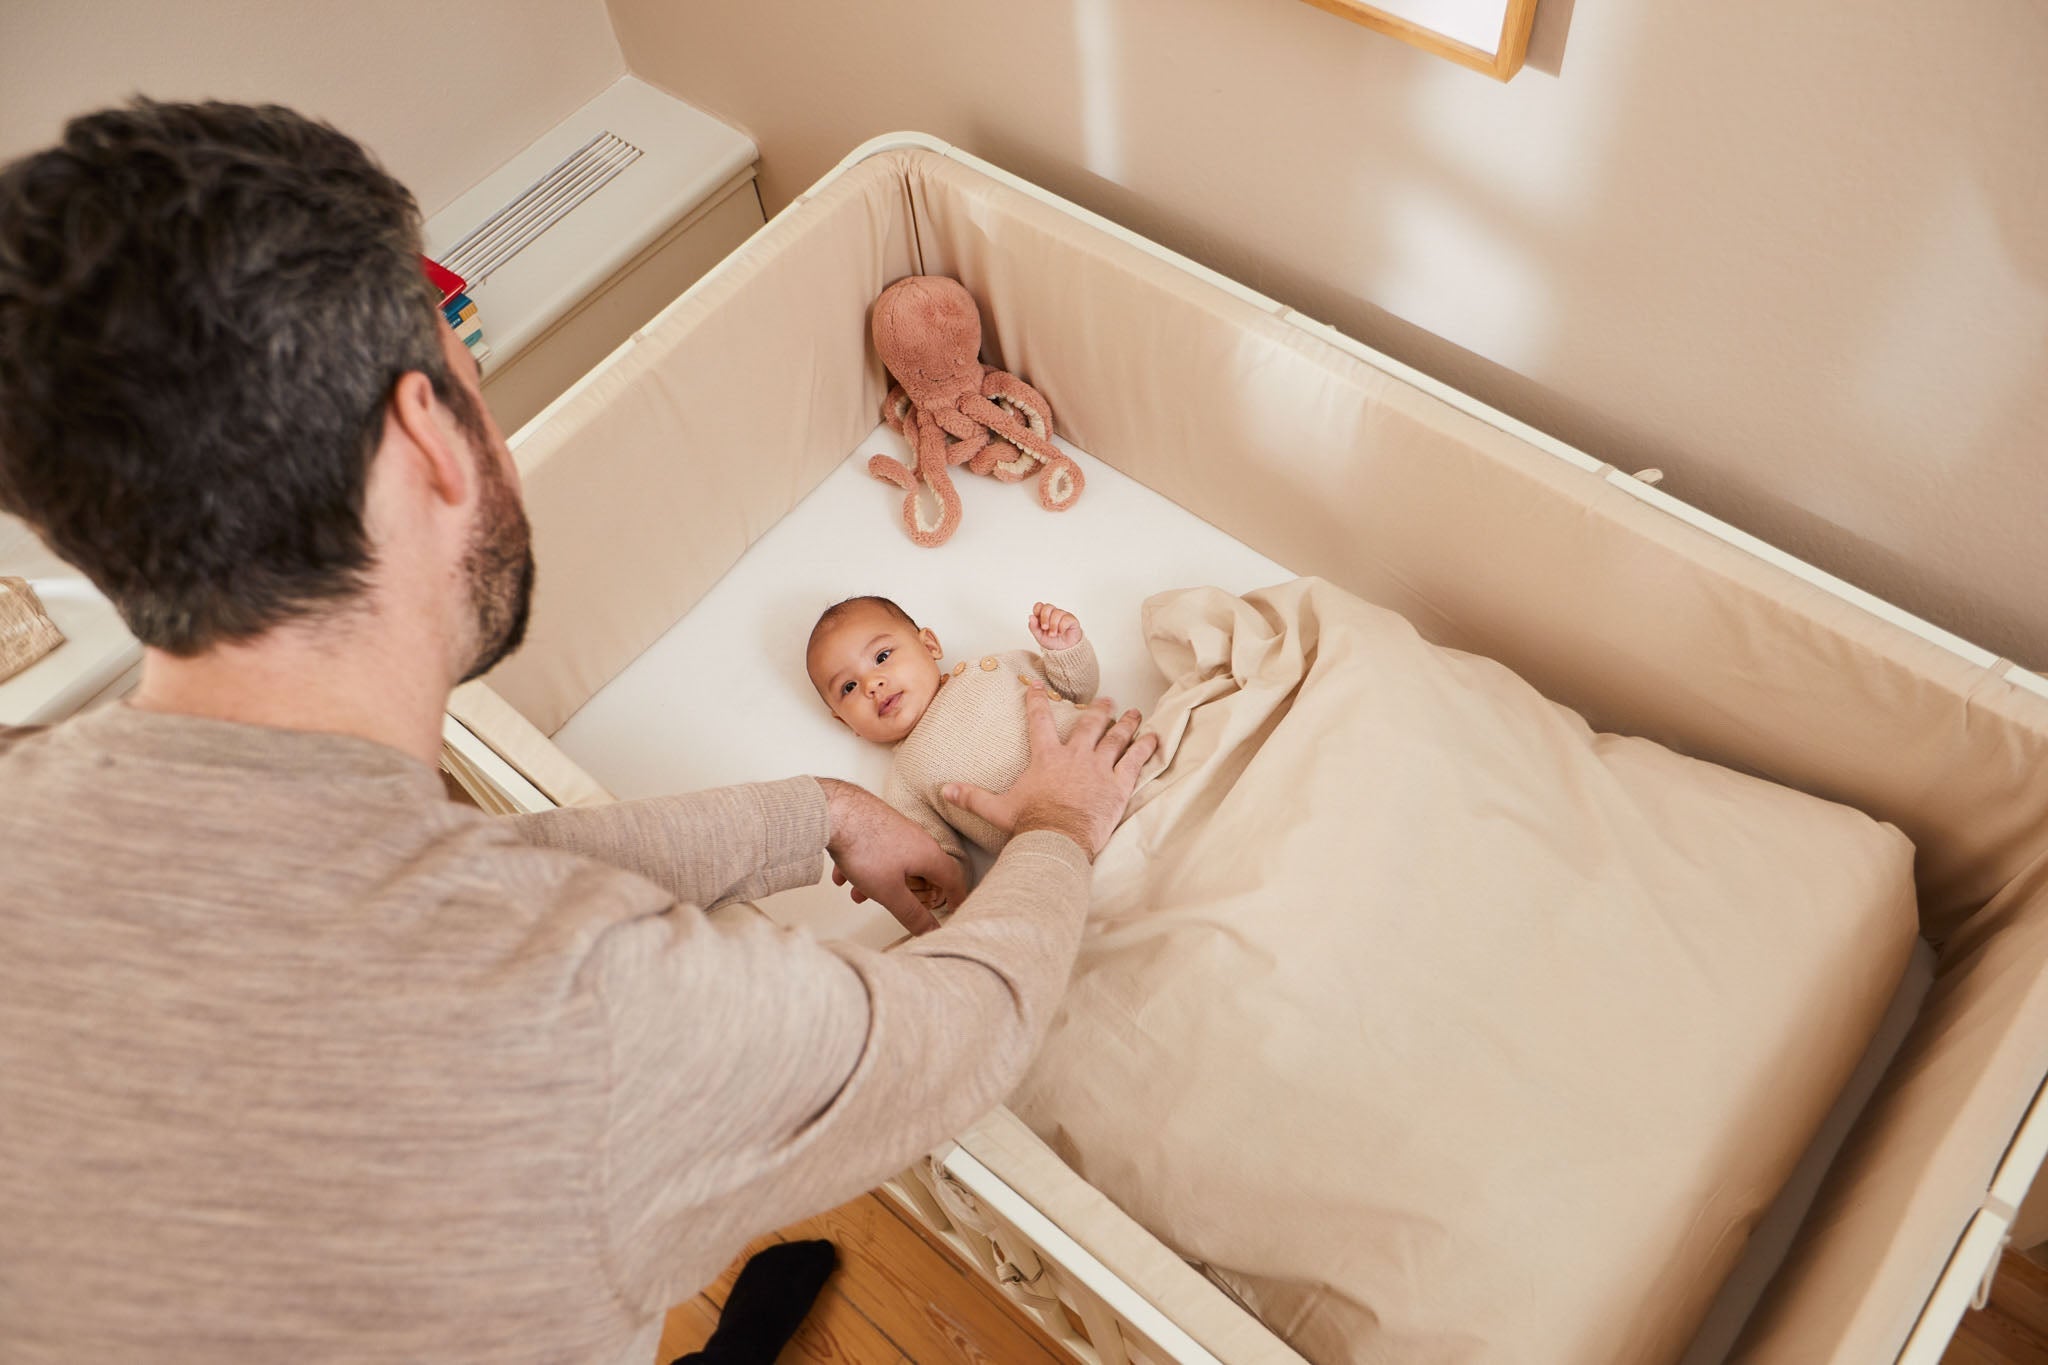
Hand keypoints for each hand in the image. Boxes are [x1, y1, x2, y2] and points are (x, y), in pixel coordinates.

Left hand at [818, 779, 967, 934]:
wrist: (834, 810)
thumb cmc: (864, 846)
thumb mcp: (889, 892)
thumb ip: (911, 914)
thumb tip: (931, 930)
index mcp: (928, 854)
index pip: (953, 879)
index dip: (956, 897)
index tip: (954, 908)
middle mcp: (917, 838)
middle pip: (922, 872)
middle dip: (907, 894)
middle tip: (900, 906)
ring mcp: (897, 828)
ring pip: (894, 863)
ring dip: (879, 882)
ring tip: (857, 894)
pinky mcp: (877, 823)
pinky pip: (876, 850)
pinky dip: (864, 866)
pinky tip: (842, 876)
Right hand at [943, 683, 1155, 859]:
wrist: (1058, 840)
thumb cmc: (1029, 824)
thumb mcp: (996, 809)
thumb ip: (972, 796)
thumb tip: (943, 789)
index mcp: (1047, 757)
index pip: (1039, 721)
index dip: (1038, 701)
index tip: (1038, 686)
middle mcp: (1075, 756)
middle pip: (1090, 725)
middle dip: (1099, 710)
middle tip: (1107, 700)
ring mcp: (1099, 768)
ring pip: (1117, 738)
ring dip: (1127, 723)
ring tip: (1134, 713)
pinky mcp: (1119, 784)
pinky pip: (1136, 761)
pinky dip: (1146, 748)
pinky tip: (1155, 738)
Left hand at [1027, 602, 1083, 651]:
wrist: (1064, 650)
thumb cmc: (1052, 641)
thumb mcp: (1039, 636)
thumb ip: (1033, 627)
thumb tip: (1031, 616)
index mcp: (1044, 616)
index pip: (1039, 605)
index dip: (1037, 610)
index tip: (1037, 620)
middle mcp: (1053, 613)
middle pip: (1047, 607)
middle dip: (1044, 618)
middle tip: (1044, 628)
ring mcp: (1063, 615)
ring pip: (1057, 613)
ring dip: (1053, 626)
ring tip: (1053, 634)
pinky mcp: (1071, 619)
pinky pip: (1066, 619)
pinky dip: (1061, 627)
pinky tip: (1061, 632)